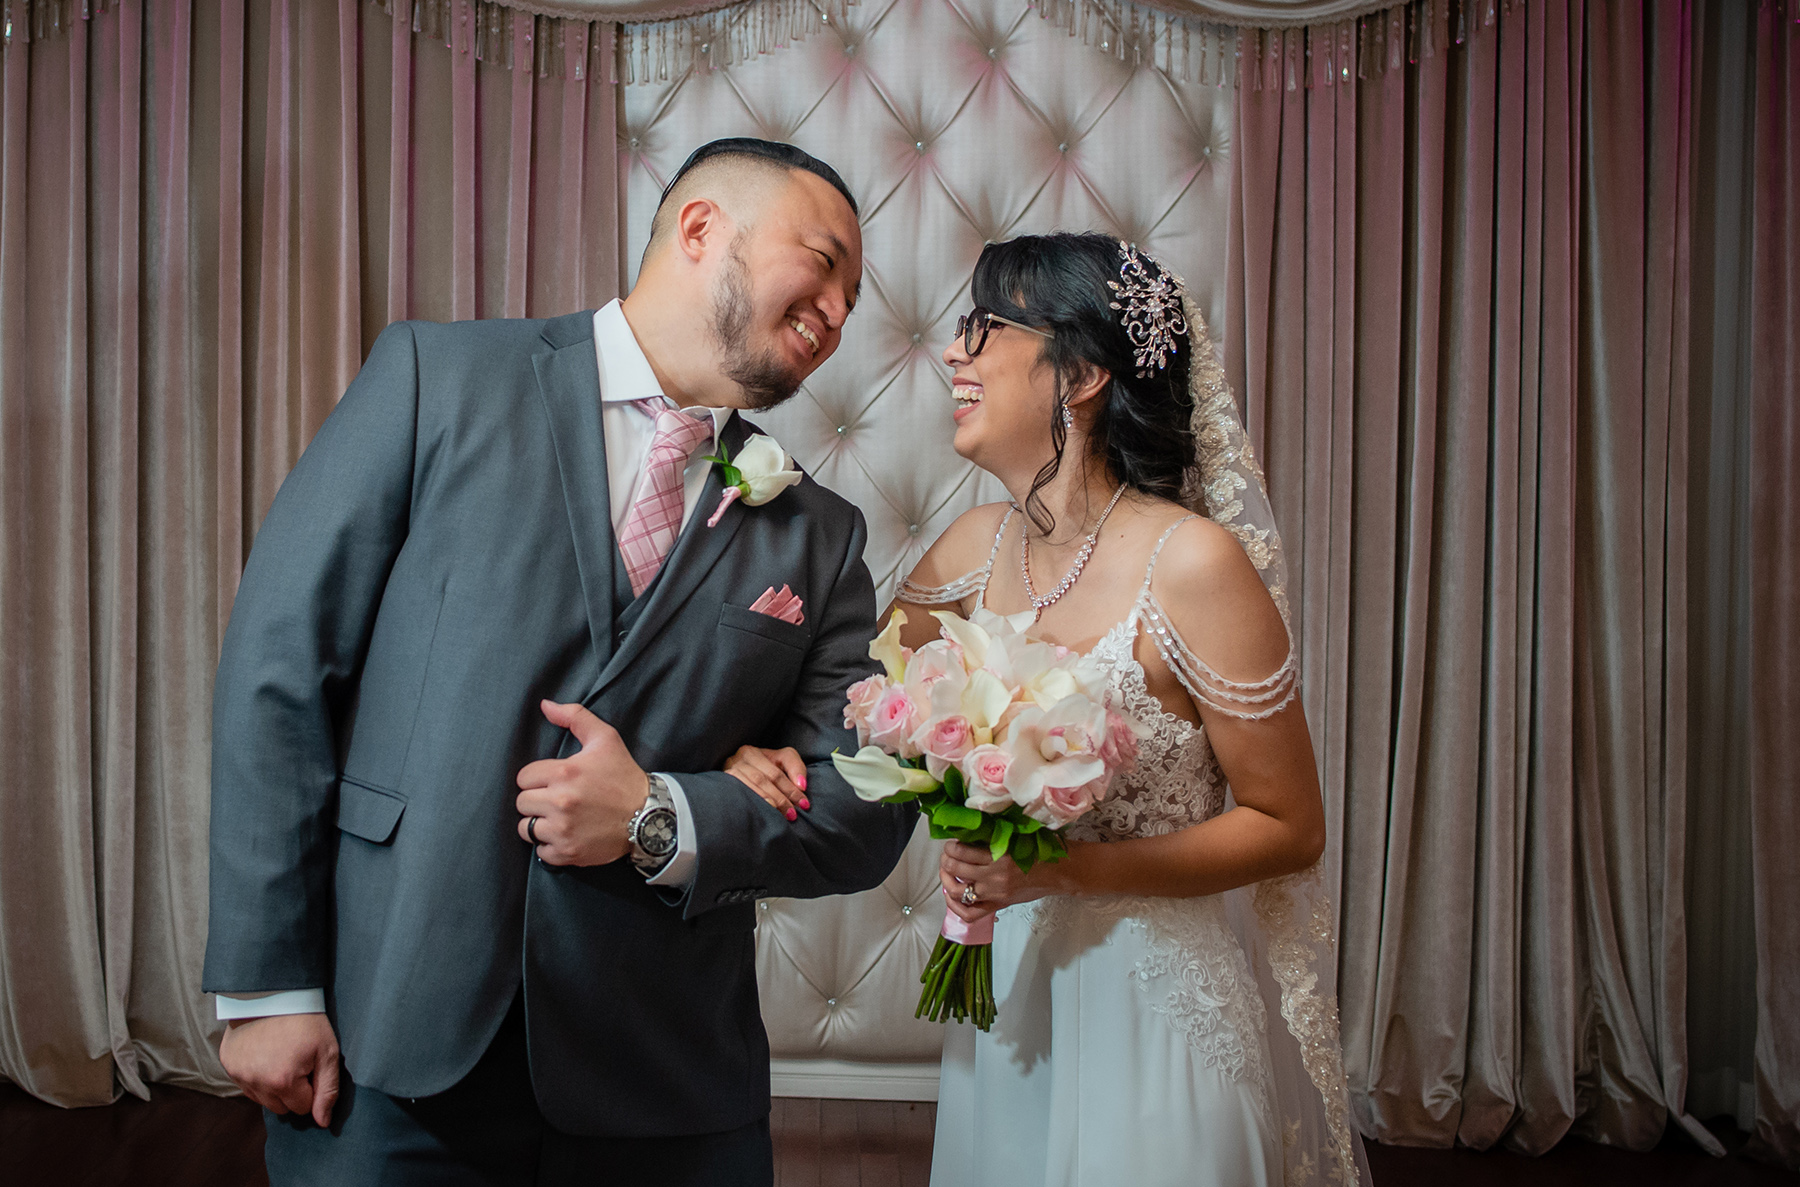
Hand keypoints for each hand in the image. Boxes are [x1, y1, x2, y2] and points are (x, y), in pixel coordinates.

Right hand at [218, 1013, 340, 1126]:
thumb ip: (328, 1089)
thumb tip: (322, 1121)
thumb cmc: (305, 1021)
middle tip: (297, 1061)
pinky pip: (246, 1085)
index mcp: (282, 1082)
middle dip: (292, 1091)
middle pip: (281, 1107)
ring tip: (281, 1057)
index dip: (311, 1088)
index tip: (311, 1066)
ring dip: (273, 1086)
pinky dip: (256, 1076)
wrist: (273, 992)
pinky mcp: (228, 1065)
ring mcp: (239, 1074)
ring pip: (262, 1099)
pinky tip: (265, 1054)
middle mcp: (256, 1083)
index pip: (302, 1108)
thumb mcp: (327, 1051)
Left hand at [515, 700, 647, 865]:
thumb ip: (574, 716)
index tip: (554, 782)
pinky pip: (540, 851)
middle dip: (536, 800)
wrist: (649, 815)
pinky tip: (566, 835)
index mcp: (564, 773)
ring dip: (539, 824)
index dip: (537, 778)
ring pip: (526, 828)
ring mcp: (563, 829)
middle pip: (522, 803)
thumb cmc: (624, 776)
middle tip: (557, 800)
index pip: (523, 778)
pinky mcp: (568, 852)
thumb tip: (545, 705)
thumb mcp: (605, 738)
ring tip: (559, 819)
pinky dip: (550, 846)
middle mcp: (561, 801)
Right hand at [724, 745, 809, 820]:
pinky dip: (752, 800)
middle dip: (781, 797)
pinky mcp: (722, 783)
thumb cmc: (761, 770)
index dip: (791, 788)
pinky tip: (761, 810)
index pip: (776, 772)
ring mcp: (728, 770)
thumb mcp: (780, 762)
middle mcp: (738, 759)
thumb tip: (802, 786)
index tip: (804, 804)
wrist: (735, 776)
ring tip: (780, 814)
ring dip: (768, 800)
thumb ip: (795, 767)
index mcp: (752, 753)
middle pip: (763, 779)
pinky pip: (738, 792)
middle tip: (793, 814)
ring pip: (752, 784)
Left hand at [939, 839, 1064, 922]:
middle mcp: (994, 875)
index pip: (962, 850)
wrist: (1061, 872)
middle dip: (946, 859)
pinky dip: (955, 906)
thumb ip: (994, 836)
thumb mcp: (1017, 837)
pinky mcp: (999, 905)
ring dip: (945, 879)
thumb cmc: (1042, 851)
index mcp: (999, 855)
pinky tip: (951, 895)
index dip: (951, 845)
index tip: (952, 842)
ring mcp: (995, 893)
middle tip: (947, 854)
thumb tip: (969, 832)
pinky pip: (970, 913)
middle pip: (956, 868)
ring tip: (946, 871)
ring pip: (957, 890)